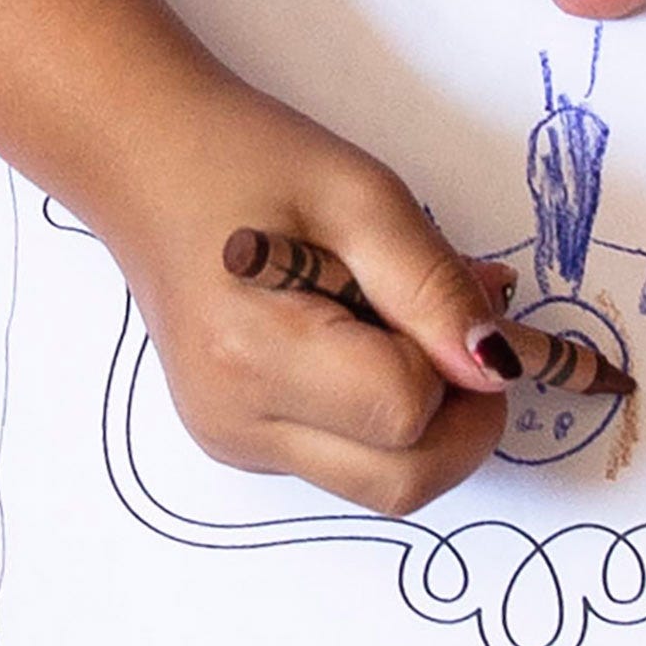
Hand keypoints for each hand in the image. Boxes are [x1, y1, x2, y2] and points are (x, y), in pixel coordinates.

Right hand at [86, 80, 522, 515]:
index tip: (458, 303)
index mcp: (256, 354)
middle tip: (455, 336)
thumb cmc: (245, 160)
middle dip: (461, 421)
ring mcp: (236, 443)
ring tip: (394, 328)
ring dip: (424, 423)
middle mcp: (238, 421)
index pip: (408, 410)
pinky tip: (359, 347)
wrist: (145, 162)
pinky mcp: (243, 445)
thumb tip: (500, 368)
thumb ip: (435, 289)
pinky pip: (350, 462)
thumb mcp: (363, 196)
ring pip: (383, 484)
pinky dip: (383, 420)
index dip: (457, 366)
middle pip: (403, 481)